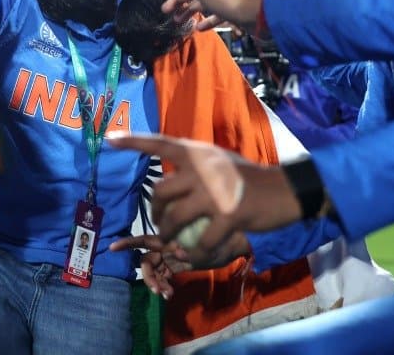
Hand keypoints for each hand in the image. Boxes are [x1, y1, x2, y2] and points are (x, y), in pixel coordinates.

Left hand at [107, 134, 300, 263]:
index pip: (160, 144)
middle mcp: (203, 169)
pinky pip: (201, 240)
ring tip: (171, 240)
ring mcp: (215, 193)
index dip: (133, 142)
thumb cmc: (248, 176)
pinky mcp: (228, 216)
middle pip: (160, 192)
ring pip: (174, 218)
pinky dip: (196, 251)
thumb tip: (172, 172)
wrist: (284, 190)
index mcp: (198, 153)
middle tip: (159, 221)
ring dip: (168, 234)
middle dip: (154, 211)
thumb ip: (195, 165)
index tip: (109, 140)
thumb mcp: (219, 160)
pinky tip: (196, 253)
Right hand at [109, 232, 251, 298]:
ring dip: (155, 283)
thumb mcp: (204, 240)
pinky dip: (164, 286)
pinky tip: (169, 293)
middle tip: (155, 288)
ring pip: (154, 272)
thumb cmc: (220, 235)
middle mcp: (165, 246)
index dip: (127, 243)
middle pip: (146, 261)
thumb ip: (189, 246)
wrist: (233, 244)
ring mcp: (170, 258)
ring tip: (164, 293)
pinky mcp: (177, 267)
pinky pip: (164, 278)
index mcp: (168, 237)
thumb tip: (178, 252)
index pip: (143, 239)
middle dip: (147, 276)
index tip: (112, 248)